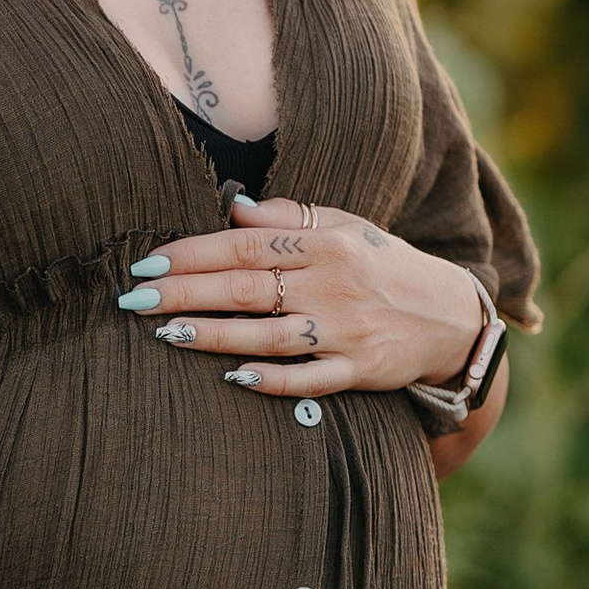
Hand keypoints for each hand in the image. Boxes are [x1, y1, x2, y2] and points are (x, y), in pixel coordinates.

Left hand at [119, 193, 484, 404]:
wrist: (452, 316)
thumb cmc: (384, 267)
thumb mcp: (347, 227)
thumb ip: (288, 218)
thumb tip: (230, 208)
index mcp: (327, 244)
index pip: (246, 245)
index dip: (193, 253)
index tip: (148, 263)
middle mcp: (334, 285)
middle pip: (247, 288)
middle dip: (186, 293)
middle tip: (136, 300)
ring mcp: (347, 331)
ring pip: (269, 334)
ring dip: (214, 335)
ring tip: (166, 333)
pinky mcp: (361, 371)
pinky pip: (310, 380)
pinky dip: (273, 380)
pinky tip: (233, 377)